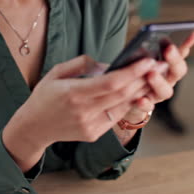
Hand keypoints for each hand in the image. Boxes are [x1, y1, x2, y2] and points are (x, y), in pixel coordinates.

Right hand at [2, 55, 156, 165]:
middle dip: (143, 79)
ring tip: (154, 77)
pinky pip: (116, 115)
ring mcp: (90, 125)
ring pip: (123, 106)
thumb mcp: (56, 72)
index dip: (132, 72)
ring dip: (141, 91)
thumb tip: (109, 65)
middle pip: (122, 94)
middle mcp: (84, 111)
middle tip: (159, 65)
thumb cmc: (44, 96)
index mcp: (73, 94)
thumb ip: (82, 64)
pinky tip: (138, 91)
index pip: (111, 83)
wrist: (33, 128)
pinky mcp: (94, 133)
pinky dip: (128, 102)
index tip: (147, 60)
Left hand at [124, 32, 193, 121]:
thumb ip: (150, 47)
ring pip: (165, 91)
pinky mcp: (146, 106)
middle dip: (174, 60)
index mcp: (169, 66)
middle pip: (177, 72)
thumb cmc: (137, 73)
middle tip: (169, 49)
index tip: (192, 34)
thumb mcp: (142, 57)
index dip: (188, 44)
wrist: (126, 99)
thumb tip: (152, 37)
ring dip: (159, 82)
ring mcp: (158, 94)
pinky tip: (140, 99)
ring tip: (151, 74)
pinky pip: (148, 107)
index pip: (182, 53)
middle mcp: (168, 81)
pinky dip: (145, 103)